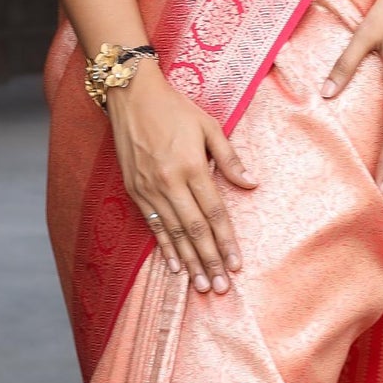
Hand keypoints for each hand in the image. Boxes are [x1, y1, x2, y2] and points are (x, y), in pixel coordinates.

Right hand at [108, 64, 256, 293]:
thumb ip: (229, 157)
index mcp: (191, 166)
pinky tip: (174, 265)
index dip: (226, 241)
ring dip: (189, 261)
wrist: (131, 95)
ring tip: (201, 284)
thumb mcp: (208, 125)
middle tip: (220, 287)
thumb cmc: (174, 107)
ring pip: (174, 233)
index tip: (236, 264)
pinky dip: (164, 247)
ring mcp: (149, 188)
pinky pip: (153, 225)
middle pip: (195, 230)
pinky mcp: (134, 190)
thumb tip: (251, 183)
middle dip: (209, 261)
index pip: (214, 212)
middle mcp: (169, 182)